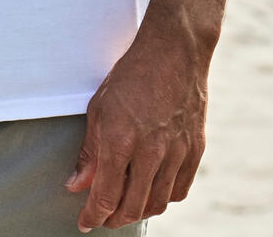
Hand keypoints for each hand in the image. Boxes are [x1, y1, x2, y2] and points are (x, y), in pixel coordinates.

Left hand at [63, 31, 209, 229]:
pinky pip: (180, 189)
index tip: (85, 222)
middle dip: (113, 219)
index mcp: (120, 139)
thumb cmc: (131, 75)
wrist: (173, 52)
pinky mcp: (195, 149)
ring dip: (138, 211)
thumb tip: (77, 185)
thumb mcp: (99, 108)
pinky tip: (152, 191)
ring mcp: (176, 151)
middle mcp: (150, 151)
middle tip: (103, 218)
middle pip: (132, 207)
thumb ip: (89, 151)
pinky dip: (164, 198)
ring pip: (158, 203)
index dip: (93, 216)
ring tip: (125, 207)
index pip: (105, 196)